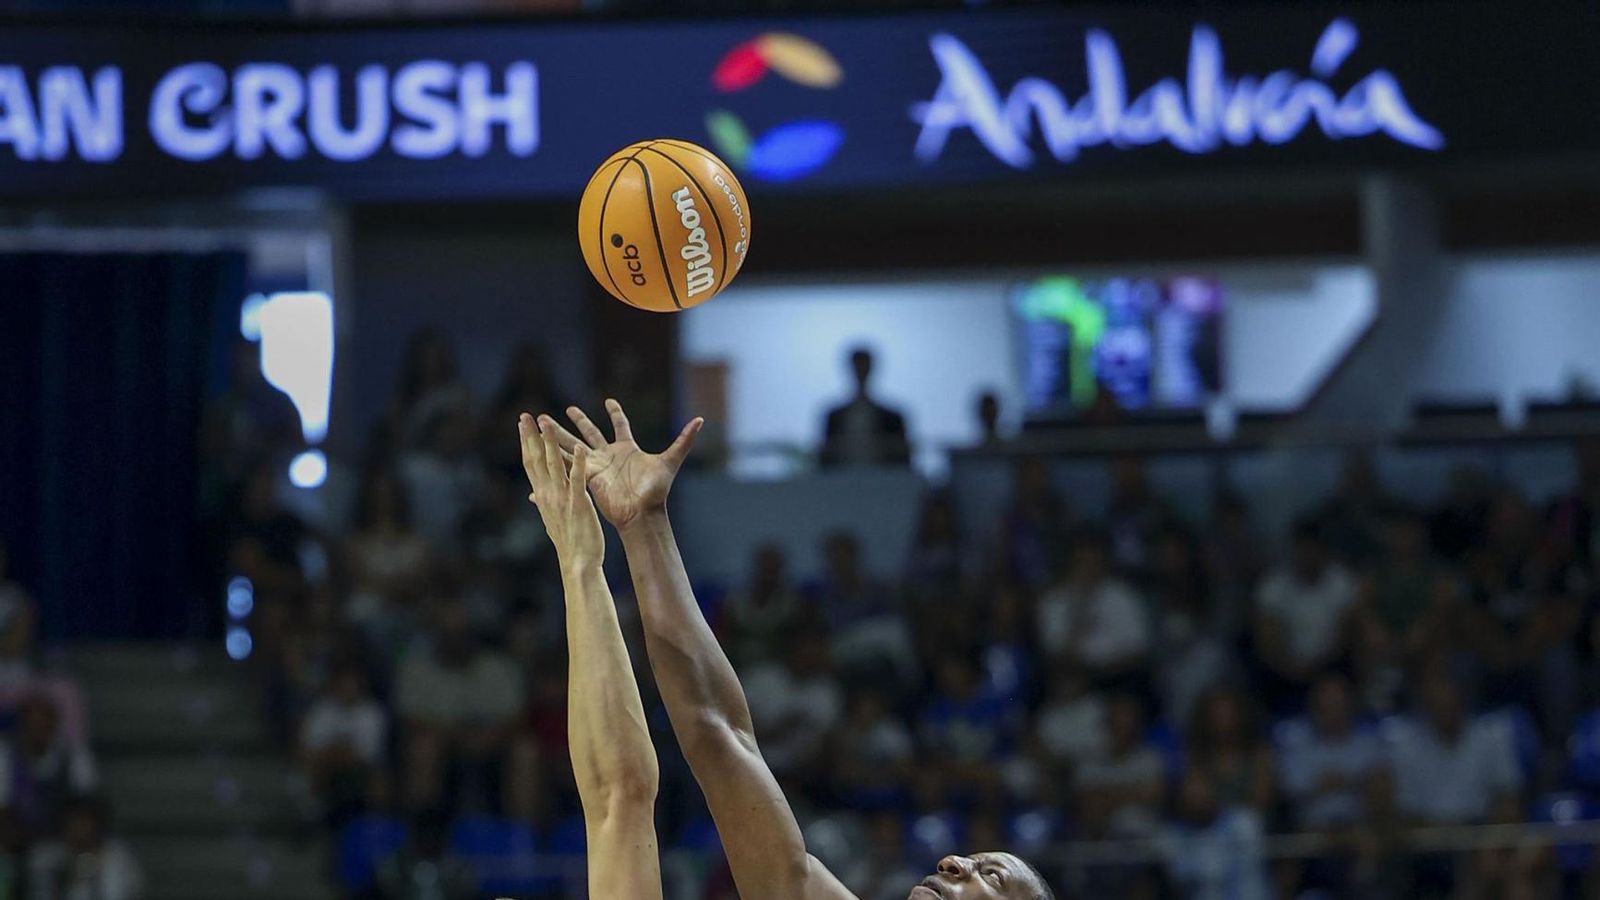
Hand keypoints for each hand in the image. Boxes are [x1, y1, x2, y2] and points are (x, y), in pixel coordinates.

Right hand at [518, 413, 603, 565]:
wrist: (577, 562)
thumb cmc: (568, 542)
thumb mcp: (551, 520)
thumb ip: (544, 504)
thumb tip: (534, 497)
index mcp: (542, 496)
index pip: (530, 464)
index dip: (525, 443)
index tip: (522, 426)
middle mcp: (547, 494)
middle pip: (535, 460)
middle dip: (530, 436)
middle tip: (525, 416)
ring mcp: (562, 498)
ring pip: (554, 464)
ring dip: (549, 442)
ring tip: (546, 422)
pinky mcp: (578, 503)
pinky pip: (577, 480)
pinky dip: (578, 463)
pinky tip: (580, 447)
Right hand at [537, 399, 701, 529]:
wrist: (641, 513)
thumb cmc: (656, 490)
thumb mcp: (670, 460)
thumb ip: (684, 440)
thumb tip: (700, 420)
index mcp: (627, 449)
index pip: (620, 426)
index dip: (615, 413)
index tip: (609, 401)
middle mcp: (609, 456)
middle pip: (590, 432)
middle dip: (578, 420)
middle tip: (566, 408)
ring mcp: (595, 465)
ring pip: (573, 444)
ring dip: (557, 433)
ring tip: (540, 420)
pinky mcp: (586, 476)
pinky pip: (569, 462)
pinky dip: (555, 454)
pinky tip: (539, 445)